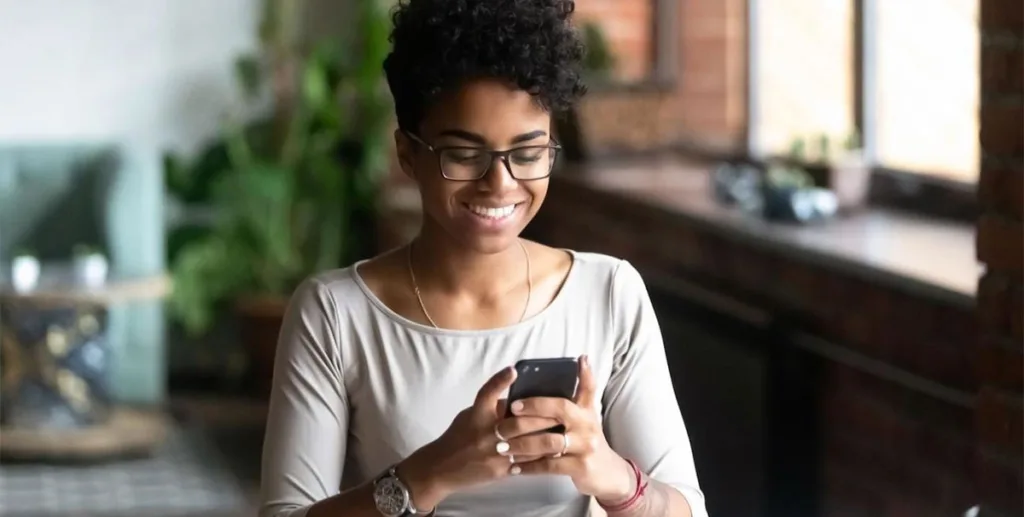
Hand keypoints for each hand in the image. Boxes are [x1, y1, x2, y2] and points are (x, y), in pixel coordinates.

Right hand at [398, 366, 561, 508]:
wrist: (442, 468)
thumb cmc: (459, 436)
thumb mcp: (471, 415)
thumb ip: (493, 407)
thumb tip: (520, 397)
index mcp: (476, 415)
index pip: (487, 393)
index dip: (500, 380)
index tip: (514, 370)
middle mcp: (485, 433)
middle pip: (520, 422)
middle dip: (544, 417)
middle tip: (563, 411)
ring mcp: (493, 453)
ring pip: (528, 444)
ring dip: (548, 438)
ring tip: (566, 432)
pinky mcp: (499, 471)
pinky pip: (526, 463)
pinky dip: (542, 457)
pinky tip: (555, 452)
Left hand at [502, 355, 634, 503]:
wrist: (607, 472)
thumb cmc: (587, 439)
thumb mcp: (586, 415)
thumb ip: (579, 393)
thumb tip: (581, 359)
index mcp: (586, 410)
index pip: (586, 388)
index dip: (581, 375)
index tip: (561, 370)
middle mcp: (587, 424)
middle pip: (560, 409)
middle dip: (532, 409)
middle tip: (509, 412)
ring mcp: (585, 446)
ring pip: (549, 441)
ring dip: (522, 444)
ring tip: (502, 446)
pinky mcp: (581, 466)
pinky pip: (549, 466)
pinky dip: (529, 467)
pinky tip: (514, 467)